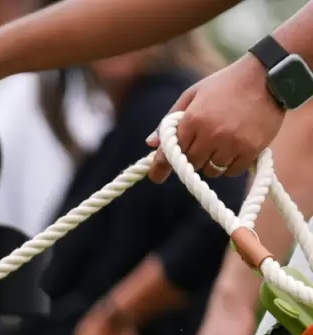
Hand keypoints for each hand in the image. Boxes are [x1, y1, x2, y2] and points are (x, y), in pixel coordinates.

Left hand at [146, 54, 283, 182]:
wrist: (268, 75)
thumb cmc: (225, 84)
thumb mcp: (193, 94)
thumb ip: (169, 120)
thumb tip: (150, 144)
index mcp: (193, 119)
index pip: (171, 152)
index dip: (160, 167)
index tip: (156, 176)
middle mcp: (211, 134)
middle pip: (191, 164)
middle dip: (191, 159)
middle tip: (201, 146)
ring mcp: (232, 143)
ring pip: (211, 171)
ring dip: (211, 163)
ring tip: (220, 144)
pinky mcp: (251, 149)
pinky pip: (232, 171)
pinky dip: (230, 165)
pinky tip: (234, 149)